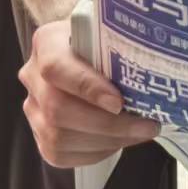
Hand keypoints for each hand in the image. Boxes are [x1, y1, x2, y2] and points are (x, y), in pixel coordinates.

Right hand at [19, 18, 160, 167]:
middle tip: (147, 125)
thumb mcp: (113, 33)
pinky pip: (60, 155)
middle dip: (108, 124)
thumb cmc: (108, 43)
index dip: (86, 87)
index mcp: (48, 42)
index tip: (119, 102)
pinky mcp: (39, 136)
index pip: (56, 68)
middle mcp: (32, 75)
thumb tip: (155, 68)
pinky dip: (96, 152)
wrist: (90, 55)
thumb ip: (124, 44)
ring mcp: (32, 108)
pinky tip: (120, 141)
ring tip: (140, 133)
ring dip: (107, 141)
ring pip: (59, 138)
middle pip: (58, 109)